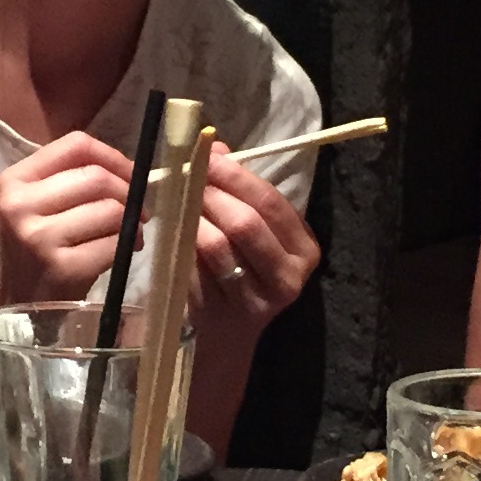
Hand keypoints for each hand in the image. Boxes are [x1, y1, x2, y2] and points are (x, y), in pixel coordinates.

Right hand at [0, 130, 134, 305]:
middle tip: (138, 209)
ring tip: (130, 232)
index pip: (75, 146)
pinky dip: (129, 243)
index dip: (112, 156)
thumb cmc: (38, 246)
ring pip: (110, 209)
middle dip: (128, 191)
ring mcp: (39, 238)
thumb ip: (71, 177)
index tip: (129, 174)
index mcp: (15, 180)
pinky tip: (125, 249)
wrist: (21, 302)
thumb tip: (129, 170)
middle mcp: (20, 205)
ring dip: (131, 221)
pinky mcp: (62, 268)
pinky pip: (113, 243)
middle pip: (96, 177)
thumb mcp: (38, 204)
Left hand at [193, 144, 317, 329]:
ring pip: (217, 245)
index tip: (207, 155)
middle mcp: (289, 277)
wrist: (230, 333)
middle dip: (212, 193)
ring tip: (178, 202)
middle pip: (246, 223)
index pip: (271, 203)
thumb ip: (240, 190)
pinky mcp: (224, 313)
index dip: (236, 176)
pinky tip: (175, 232)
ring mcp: (256, 300)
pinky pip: (195, 268)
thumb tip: (216, 147)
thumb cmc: (246, 270)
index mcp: (305, 250)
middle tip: (187, 175)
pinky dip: (182, 245)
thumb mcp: (255, 230)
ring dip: (192, 217)